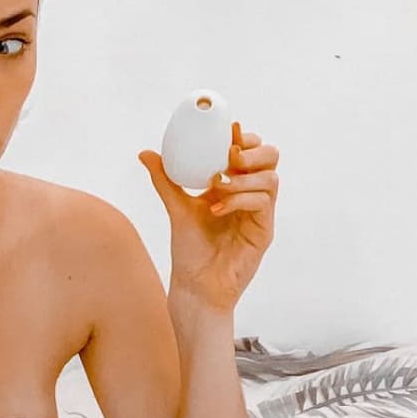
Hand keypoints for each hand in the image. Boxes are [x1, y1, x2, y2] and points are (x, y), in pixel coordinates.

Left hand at [137, 121, 278, 312]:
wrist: (195, 286)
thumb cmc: (190, 249)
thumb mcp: (176, 207)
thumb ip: (165, 179)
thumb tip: (145, 153)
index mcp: (235, 186)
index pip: (251, 151)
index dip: (244, 137)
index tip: (226, 131)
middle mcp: (251, 196)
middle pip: (271, 158)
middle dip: (253, 151)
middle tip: (228, 157)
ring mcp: (260, 214)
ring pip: (270, 179)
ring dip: (243, 177)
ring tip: (216, 184)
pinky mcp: (264, 232)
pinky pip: (263, 203)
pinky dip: (239, 199)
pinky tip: (216, 207)